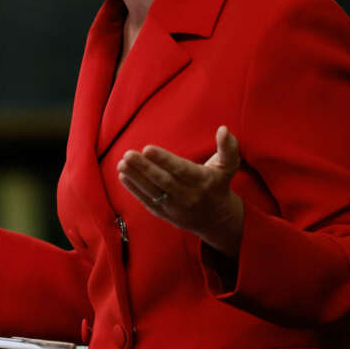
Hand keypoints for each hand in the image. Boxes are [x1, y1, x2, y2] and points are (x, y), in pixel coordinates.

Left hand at [117, 125, 243, 256]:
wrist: (217, 220)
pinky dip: (134, 189)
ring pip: (152, 191)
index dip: (164, 160)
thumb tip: (223, 129)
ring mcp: (175, 207)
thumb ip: (228, 148)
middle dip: (144, 168)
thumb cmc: (218, 185)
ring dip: (135, 177)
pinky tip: (122, 175)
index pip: (181, 169)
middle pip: (163, 181)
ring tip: (122, 163)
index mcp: (203, 181)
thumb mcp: (227, 167)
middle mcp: (188, 195)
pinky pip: (147, 201)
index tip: (147, 148)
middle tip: (128, 154)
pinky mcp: (164, 214)